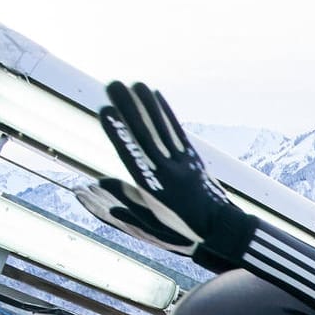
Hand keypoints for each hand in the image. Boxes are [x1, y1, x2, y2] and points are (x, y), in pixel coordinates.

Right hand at [95, 81, 249, 258]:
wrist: (222, 230)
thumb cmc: (182, 231)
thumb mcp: (151, 224)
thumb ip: (123, 205)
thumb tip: (93, 186)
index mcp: (154, 188)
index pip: (131, 154)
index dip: (118, 131)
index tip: (105, 110)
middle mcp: (168, 171)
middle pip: (145, 135)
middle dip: (129, 109)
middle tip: (113, 85)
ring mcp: (183, 162)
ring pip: (162, 129)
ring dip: (147, 105)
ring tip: (134, 83)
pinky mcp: (193, 157)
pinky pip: (177, 131)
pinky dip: (166, 113)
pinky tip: (155, 96)